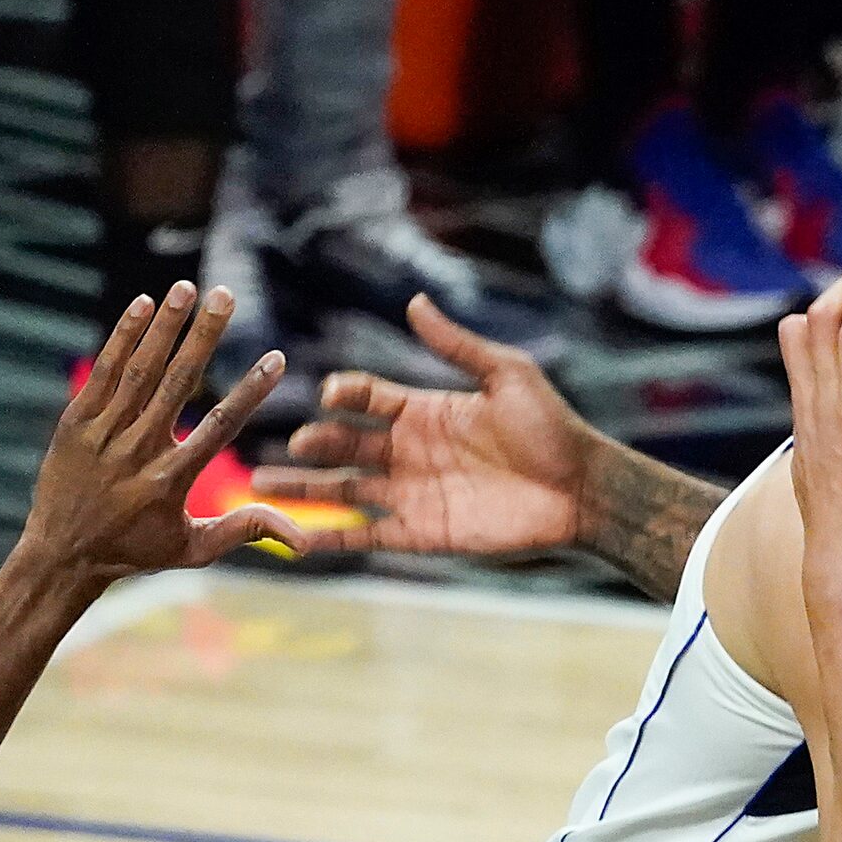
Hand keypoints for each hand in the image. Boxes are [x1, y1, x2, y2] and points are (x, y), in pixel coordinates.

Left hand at [19, 285, 299, 578]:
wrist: (60, 555)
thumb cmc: (137, 552)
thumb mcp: (195, 549)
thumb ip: (247, 530)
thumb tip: (306, 539)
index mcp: (171, 481)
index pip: (219, 427)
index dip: (250, 391)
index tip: (276, 358)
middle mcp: (137, 451)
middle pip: (177, 383)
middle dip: (204, 336)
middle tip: (226, 296)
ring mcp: (103, 434)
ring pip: (139, 370)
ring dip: (165, 326)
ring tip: (187, 288)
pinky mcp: (76, 423)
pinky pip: (103, 373)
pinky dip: (122, 338)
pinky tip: (143, 305)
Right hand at [253, 294, 599, 556]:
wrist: (582, 489)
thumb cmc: (553, 428)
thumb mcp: (507, 375)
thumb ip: (457, 345)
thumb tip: (414, 301)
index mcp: (425, 411)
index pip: (367, 398)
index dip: (346, 394)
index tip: (331, 395)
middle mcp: (411, 451)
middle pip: (347, 444)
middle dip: (317, 443)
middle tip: (294, 444)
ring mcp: (413, 493)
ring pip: (345, 491)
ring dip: (305, 489)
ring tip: (259, 488)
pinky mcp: (424, 532)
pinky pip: (368, 536)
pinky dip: (332, 540)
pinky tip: (295, 539)